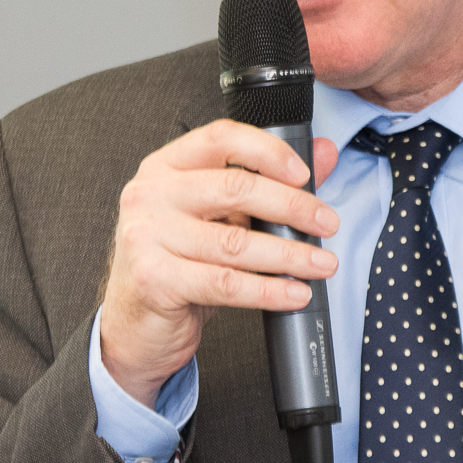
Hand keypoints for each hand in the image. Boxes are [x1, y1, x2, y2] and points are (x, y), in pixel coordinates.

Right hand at [99, 122, 340, 405]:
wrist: (135, 323)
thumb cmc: (178, 264)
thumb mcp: (219, 218)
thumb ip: (267, 183)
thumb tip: (324, 153)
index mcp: (165, 168)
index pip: (220, 139)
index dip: (268, 151)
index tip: (304, 173)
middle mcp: (150, 195)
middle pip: (235, 188)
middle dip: (292, 206)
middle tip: (327, 223)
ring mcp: (147, 237)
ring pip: (235, 243)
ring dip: (289, 255)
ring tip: (322, 263)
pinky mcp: (154, 279)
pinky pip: (225, 283)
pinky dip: (268, 290)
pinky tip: (295, 293)